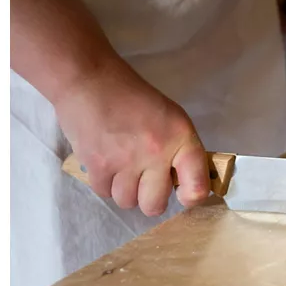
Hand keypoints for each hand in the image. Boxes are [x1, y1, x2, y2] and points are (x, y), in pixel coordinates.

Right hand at [54, 60, 210, 215]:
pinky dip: (104, 183)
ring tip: (122, 168)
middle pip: (155, 206)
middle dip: (150, 198)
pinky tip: (106, 162)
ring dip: (125, 190)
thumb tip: (183, 183)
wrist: (88, 79)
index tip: (183, 193)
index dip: (191, 197)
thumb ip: (180, 149)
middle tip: (145, 181)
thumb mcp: (170, 117)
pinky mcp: (97, 165)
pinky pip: (104, 193)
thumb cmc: (132, 96)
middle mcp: (156, 153)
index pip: (197, 186)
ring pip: (127, 202)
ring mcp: (125, 161)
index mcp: (181, 138)